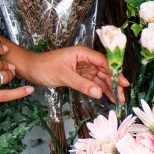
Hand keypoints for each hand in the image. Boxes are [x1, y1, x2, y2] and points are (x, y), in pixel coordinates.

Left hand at [15, 45, 129, 103]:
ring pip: (100, 78)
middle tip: (122, 97)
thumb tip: (99, 93)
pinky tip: (106, 97)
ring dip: (108, 88)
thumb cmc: (44, 67)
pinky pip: (92, 82)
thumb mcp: (64, 76)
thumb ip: (82, 84)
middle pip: (105, 71)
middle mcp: (86, 59)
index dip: (116, 72)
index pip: (104, 62)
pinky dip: (99, 89)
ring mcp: (83, 67)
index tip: (124, 84)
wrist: (29, 68)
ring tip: (117, 100)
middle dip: (114, 84)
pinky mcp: (79, 74)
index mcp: (83, 53)